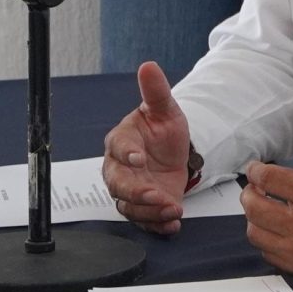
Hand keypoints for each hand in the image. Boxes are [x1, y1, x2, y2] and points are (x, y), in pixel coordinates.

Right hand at [102, 61, 190, 233]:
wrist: (175, 154)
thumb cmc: (163, 130)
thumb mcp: (165, 110)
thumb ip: (155, 91)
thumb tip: (148, 66)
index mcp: (122, 141)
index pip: (118, 147)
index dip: (126, 154)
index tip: (138, 159)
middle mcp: (120, 169)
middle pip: (117, 184)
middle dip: (137, 193)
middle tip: (157, 196)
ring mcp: (131, 190)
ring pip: (130, 206)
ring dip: (150, 212)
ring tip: (172, 210)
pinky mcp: (144, 207)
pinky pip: (144, 221)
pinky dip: (158, 225)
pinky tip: (173, 224)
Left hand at [238, 91, 292, 276]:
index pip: (266, 178)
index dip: (256, 170)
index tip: (258, 168)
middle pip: (253, 206)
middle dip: (251, 192)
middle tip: (258, 186)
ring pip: (256, 232)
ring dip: (256, 217)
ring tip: (267, 206)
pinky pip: (269, 253)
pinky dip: (268, 239)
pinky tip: (279, 228)